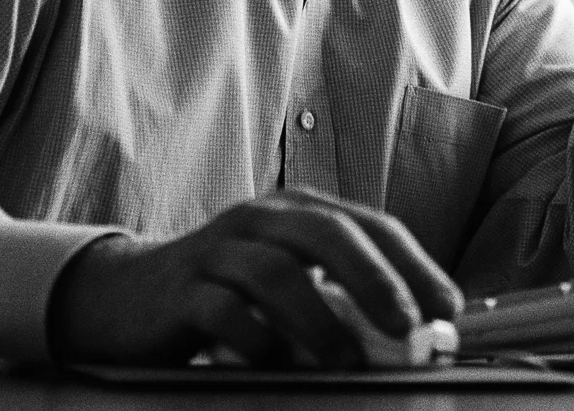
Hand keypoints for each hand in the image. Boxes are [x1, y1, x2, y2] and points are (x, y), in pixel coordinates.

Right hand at [49, 188, 462, 367]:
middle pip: (329, 235)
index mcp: (301, 211)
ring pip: (276, 271)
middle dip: (375, 279)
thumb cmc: (228, 291)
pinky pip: (222, 310)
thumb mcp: (291, 282)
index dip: (414, 265)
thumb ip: (343, 298)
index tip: (448, 308)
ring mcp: (220, 249)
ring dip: (319, 319)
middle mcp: (264, 218)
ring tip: (348, 360)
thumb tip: (416, 334)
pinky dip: (255, 337)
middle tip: (408, 325)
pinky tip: (275, 362)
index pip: (372, 226)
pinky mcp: (181, 290)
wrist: (124, 296)